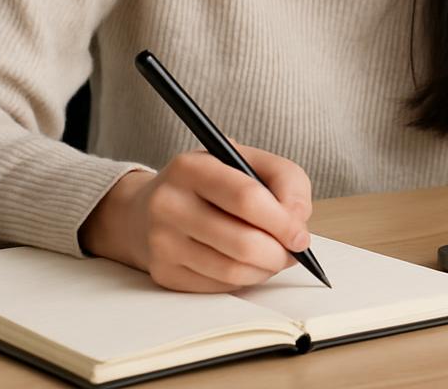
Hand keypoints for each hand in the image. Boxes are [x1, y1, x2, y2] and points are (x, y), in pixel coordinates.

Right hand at [79, 139, 313, 291]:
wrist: (145, 209)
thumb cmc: (211, 182)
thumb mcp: (246, 161)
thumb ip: (284, 178)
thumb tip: (298, 220)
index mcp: (191, 167)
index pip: (246, 197)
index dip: (282, 221)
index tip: (301, 235)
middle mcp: (169, 204)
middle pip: (241, 241)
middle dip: (278, 253)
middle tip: (293, 252)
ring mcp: (162, 242)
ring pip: (231, 270)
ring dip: (265, 269)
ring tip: (275, 258)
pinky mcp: (163, 273)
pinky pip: (217, 287)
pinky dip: (244, 280)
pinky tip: (250, 266)